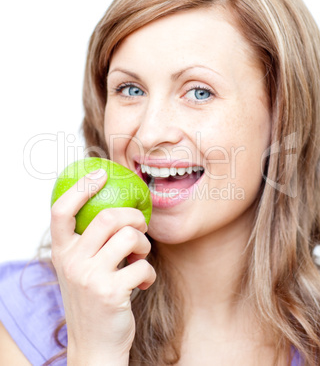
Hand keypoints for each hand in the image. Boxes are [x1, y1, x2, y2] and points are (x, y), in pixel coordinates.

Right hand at [50, 169, 155, 364]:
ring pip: (130, 238)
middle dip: (133, 216)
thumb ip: (90, 243)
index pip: (61, 211)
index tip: (101, 173)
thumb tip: (118, 211)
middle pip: (108, 217)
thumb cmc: (93, 299)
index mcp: (61, 252)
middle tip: (141, 226)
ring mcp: (89, 277)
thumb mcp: (81, 269)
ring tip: (141, 258)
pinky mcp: (111, 292)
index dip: (81, 188)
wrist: (94, 344)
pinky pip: (142, 266)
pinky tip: (142, 283)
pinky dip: (148, 273)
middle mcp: (71, 261)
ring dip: (144, 246)